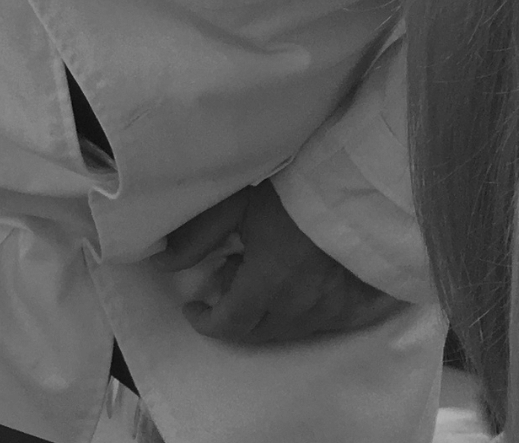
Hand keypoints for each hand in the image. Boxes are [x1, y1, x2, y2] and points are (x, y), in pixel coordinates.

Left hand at [152, 182, 408, 343]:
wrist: (355, 186)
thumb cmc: (291, 192)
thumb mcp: (235, 206)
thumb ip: (196, 238)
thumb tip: (163, 263)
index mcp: (269, 282)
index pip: (230, 324)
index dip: (205, 322)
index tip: (192, 307)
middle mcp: (300, 305)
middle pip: (257, 333)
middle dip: (231, 317)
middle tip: (223, 281)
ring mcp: (329, 307)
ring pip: (286, 330)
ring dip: (262, 313)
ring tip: (255, 273)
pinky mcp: (352, 304)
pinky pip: (318, 324)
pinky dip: (295, 313)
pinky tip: (289, 286)